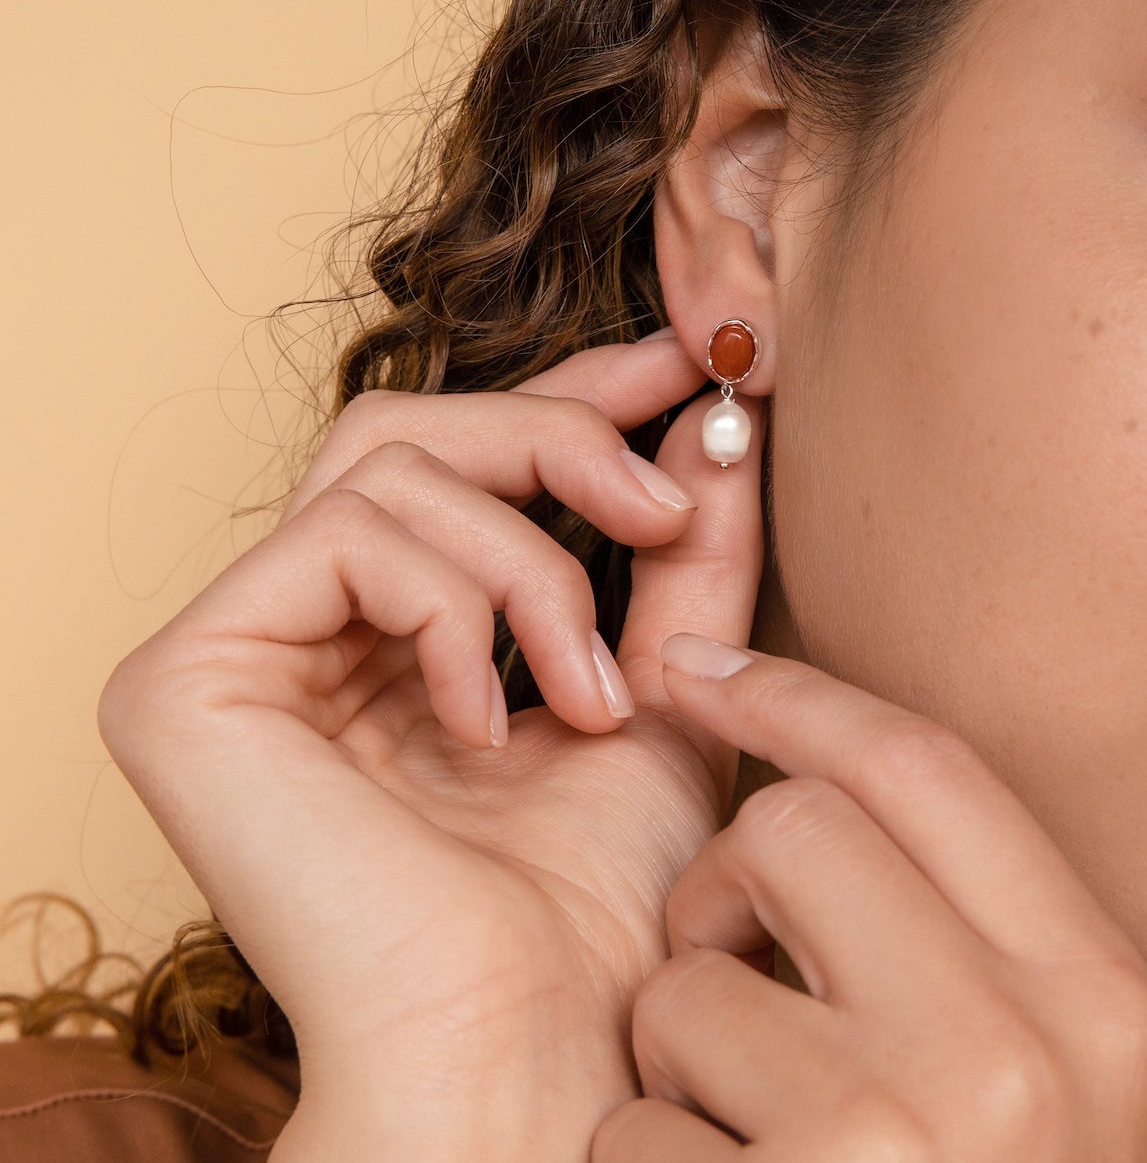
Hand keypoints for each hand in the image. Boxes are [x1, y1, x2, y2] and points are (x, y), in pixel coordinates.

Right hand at [96, 330, 766, 1161]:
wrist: (530, 1039)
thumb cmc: (602, 895)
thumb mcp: (667, 679)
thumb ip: (685, 549)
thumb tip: (709, 420)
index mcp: (390, 633)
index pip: (461, 456)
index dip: (572, 391)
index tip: (687, 360)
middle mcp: (299, 630)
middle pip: (412, 429)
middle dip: (559, 437)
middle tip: (666, 504)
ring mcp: (235, 650)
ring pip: (395, 469)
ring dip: (533, 566)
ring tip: (594, 694)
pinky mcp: (184, 678)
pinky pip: (349, 538)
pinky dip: (457, 611)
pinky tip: (488, 730)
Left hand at [591, 636, 1146, 1161]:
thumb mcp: (1036, 1079)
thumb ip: (959, 934)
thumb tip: (811, 763)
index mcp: (1102, 1001)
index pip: (928, 765)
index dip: (801, 695)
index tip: (701, 669)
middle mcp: (1027, 1057)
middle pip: (799, 827)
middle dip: (730, 891)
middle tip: (731, 976)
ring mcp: (902, 1142)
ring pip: (695, 975)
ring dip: (680, 1047)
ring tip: (737, 1137)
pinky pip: (640, 1116)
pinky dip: (644, 1157)